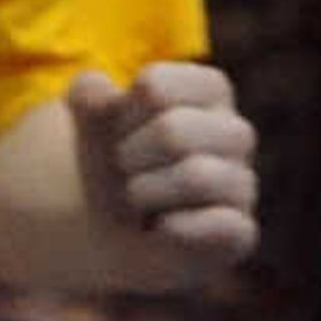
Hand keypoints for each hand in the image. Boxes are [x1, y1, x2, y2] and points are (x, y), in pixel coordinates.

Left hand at [65, 62, 259, 282]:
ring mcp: (240, 183)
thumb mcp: (80, 123)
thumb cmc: (96, 165)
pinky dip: (178, 230)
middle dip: (128, 156)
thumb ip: (86, 97)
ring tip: (134, 199)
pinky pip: (227, 227)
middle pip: (174, 131)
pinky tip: (159, 229)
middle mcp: (233, 133)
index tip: (115, 131)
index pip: (156, 86)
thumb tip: (98, 86)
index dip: (119, 113)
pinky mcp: (238, 232)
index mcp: (206, 91)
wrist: (92, 235)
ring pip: (198, 177)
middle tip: (121, 171)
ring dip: (144, 193)